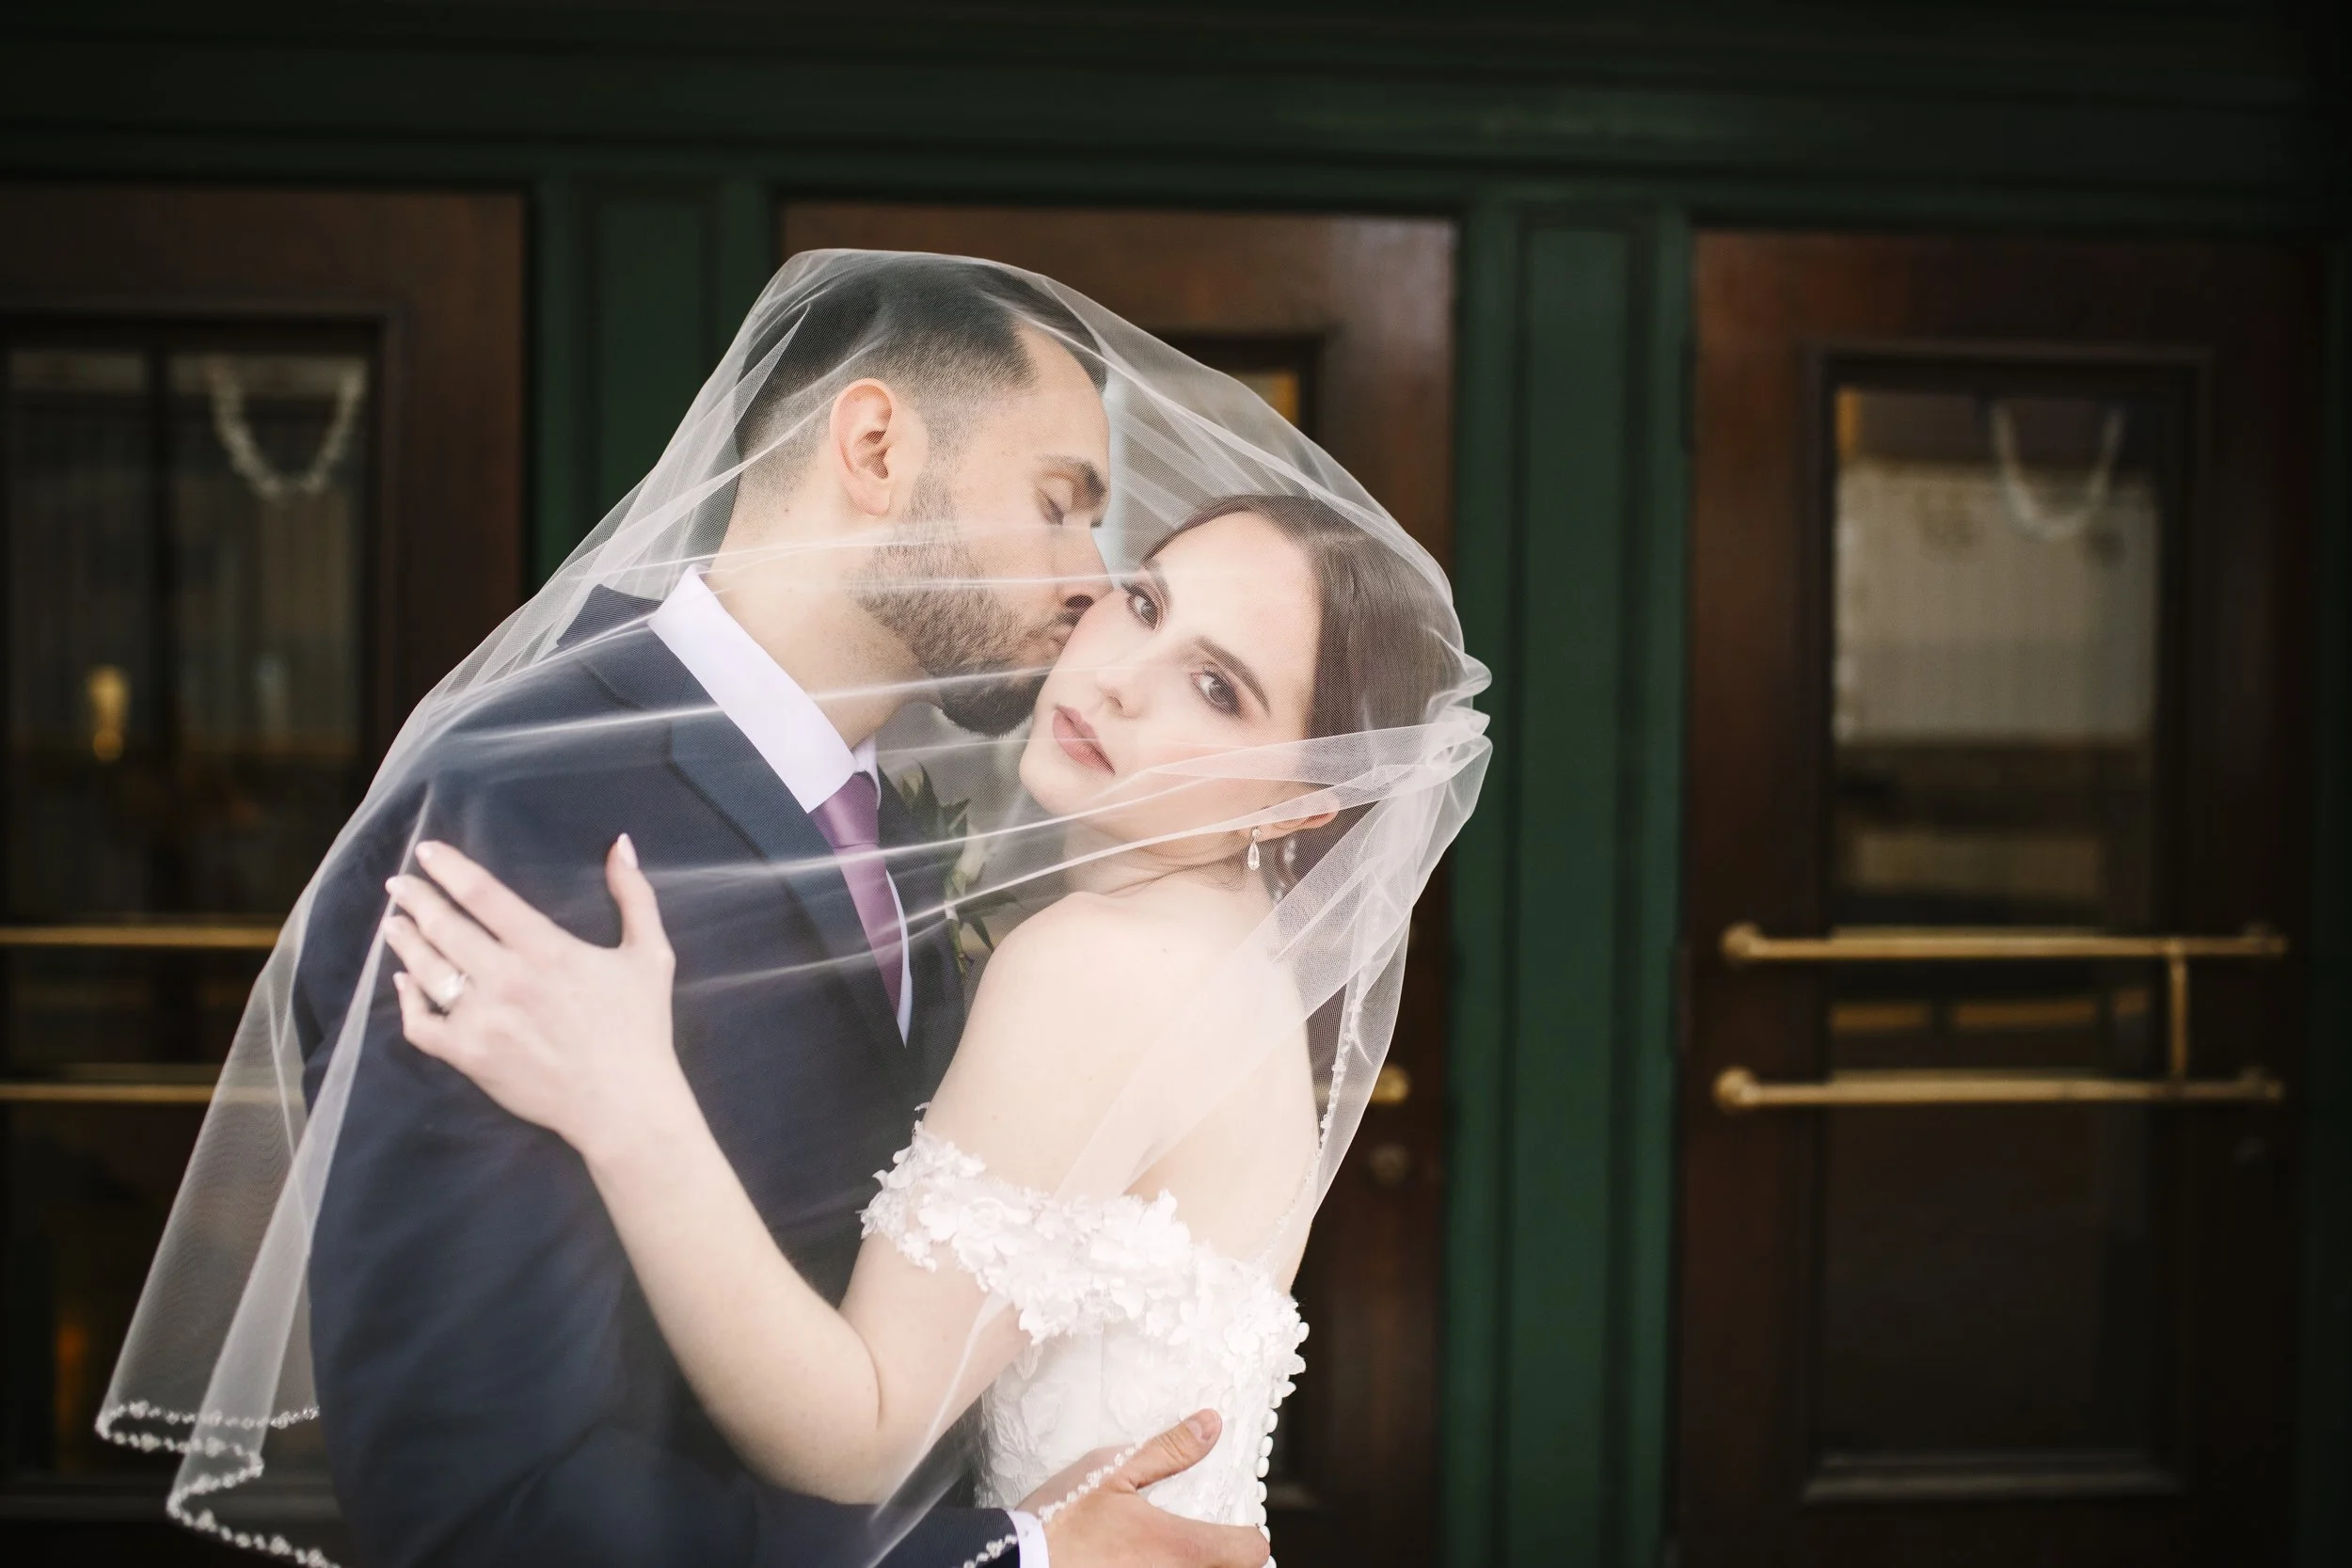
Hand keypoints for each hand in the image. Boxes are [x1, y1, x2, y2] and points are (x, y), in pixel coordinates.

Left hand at [383, 836, 690, 1161]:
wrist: (623, 1104)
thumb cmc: (639, 1029)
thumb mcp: (651, 955)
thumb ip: (635, 896)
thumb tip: (620, 845)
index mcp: (547, 949)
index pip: (483, 895)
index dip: (449, 868)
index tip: (426, 851)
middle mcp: (507, 979)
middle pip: (445, 926)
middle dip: (416, 899)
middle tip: (398, 885)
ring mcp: (482, 1019)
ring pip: (427, 970)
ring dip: (405, 941)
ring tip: (393, 924)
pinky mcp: (469, 1056)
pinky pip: (422, 1024)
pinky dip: (406, 1001)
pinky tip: (404, 982)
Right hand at [1018, 1410, 1268, 1567]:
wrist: (1017, 1562)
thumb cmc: (1062, 1517)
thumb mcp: (1113, 1470)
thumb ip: (1168, 1451)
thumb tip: (1212, 1424)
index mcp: (1179, 1547)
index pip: (1251, 1551)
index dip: (1248, 1535)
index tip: (1231, 1524)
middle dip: (1224, 1559)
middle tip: (1201, 1538)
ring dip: (1195, 1567)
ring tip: (1166, 1553)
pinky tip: (1138, 1562)